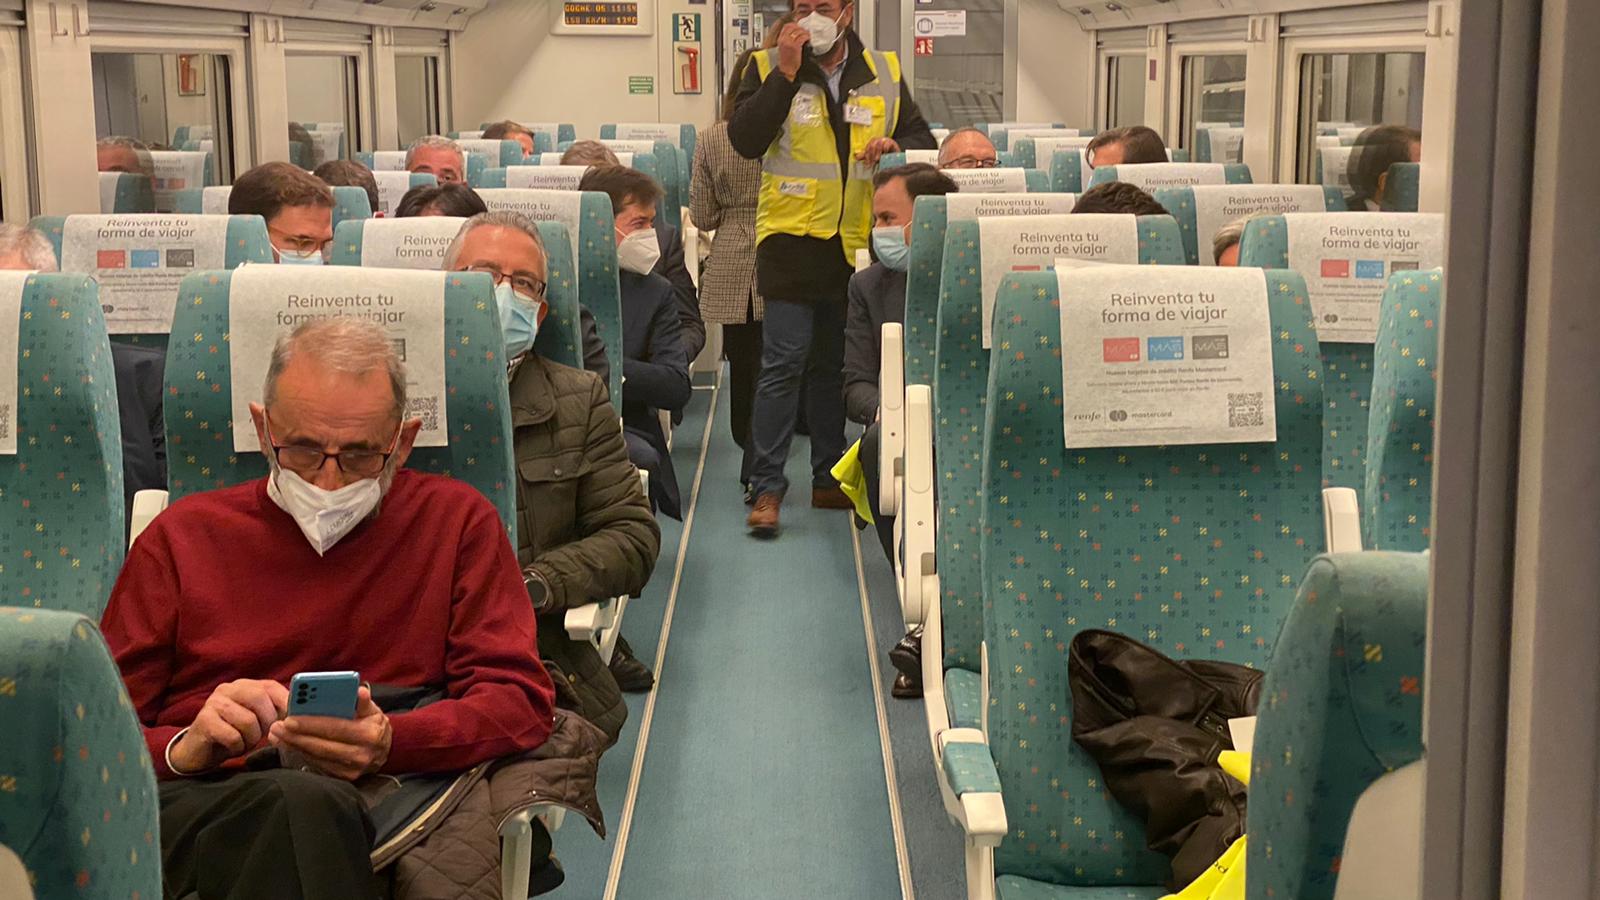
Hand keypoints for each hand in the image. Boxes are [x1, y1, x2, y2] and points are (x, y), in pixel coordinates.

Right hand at [171, 679, 288, 773]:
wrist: (198, 751)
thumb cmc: (234, 733)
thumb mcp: (257, 720)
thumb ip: (275, 712)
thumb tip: (298, 715)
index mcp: (245, 685)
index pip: (271, 686)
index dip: (285, 702)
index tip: (293, 719)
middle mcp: (228, 689)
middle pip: (258, 698)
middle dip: (267, 721)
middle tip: (264, 735)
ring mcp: (213, 703)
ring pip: (247, 720)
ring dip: (252, 738)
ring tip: (245, 742)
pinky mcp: (203, 721)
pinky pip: (233, 736)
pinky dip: (238, 747)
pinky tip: (232, 747)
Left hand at [269, 685, 391, 780]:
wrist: (384, 750)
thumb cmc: (373, 725)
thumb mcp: (373, 710)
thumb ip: (364, 701)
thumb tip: (360, 692)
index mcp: (370, 734)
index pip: (336, 728)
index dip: (312, 723)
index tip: (290, 718)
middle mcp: (362, 754)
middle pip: (322, 745)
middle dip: (296, 736)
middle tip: (276, 726)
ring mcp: (352, 769)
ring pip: (317, 757)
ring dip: (294, 745)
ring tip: (277, 734)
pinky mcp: (343, 778)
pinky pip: (317, 765)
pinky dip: (300, 754)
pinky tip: (289, 745)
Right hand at [777, 23, 810, 79]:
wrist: (787, 70)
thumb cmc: (787, 61)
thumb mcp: (784, 47)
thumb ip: (787, 39)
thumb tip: (796, 32)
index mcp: (780, 39)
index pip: (787, 26)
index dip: (794, 25)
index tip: (799, 26)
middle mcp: (784, 39)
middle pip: (793, 27)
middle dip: (800, 28)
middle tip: (805, 31)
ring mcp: (789, 42)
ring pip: (799, 31)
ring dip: (805, 32)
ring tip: (807, 35)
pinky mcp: (795, 46)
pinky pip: (802, 37)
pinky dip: (807, 37)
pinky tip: (808, 39)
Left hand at [856, 137, 900, 165]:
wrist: (894, 155)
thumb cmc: (883, 155)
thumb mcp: (873, 156)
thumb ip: (865, 156)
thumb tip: (856, 157)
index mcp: (872, 142)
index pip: (867, 148)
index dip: (867, 156)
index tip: (867, 164)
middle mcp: (878, 140)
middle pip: (872, 146)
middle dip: (872, 155)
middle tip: (873, 162)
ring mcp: (884, 140)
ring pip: (879, 145)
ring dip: (877, 153)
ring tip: (878, 160)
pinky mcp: (891, 142)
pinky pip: (887, 144)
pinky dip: (885, 149)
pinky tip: (885, 154)